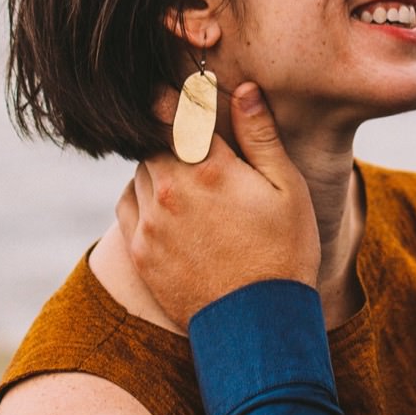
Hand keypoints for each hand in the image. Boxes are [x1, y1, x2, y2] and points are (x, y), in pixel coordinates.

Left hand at [122, 81, 319, 327]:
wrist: (257, 325)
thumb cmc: (283, 252)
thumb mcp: (287, 189)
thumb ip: (260, 135)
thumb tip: (244, 89)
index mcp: (207, 168)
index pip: (171, 110)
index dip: (173, 98)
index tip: (181, 96)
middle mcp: (169, 191)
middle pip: (151, 140)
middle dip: (170, 136)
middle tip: (195, 145)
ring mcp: (149, 223)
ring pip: (140, 172)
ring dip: (159, 167)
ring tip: (192, 184)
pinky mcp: (139, 252)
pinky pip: (128, 205)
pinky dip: (143, 198)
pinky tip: (171, 208)